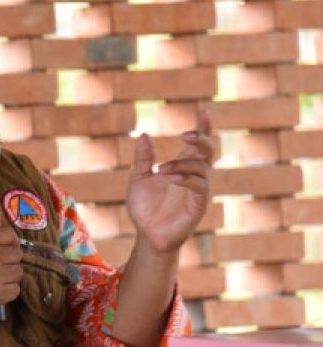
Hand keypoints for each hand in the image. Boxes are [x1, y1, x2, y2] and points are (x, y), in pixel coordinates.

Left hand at [127, 109, 213, 254]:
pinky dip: (186, 178)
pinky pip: (200, 187)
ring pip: (202, 168)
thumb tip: (143, 135)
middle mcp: (195, 176)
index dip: (203, 128)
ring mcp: (199, 190)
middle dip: (201, 139)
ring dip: (182, 164)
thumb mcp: (138, 179)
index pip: (198, 144)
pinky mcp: (199, 205)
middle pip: (208, 151)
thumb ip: (143, 159)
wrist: (147, 235)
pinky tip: (170, 177)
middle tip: (185, 135)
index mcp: (183, 167)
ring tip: (161, 170)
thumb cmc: (145, 208)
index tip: (203, 111)